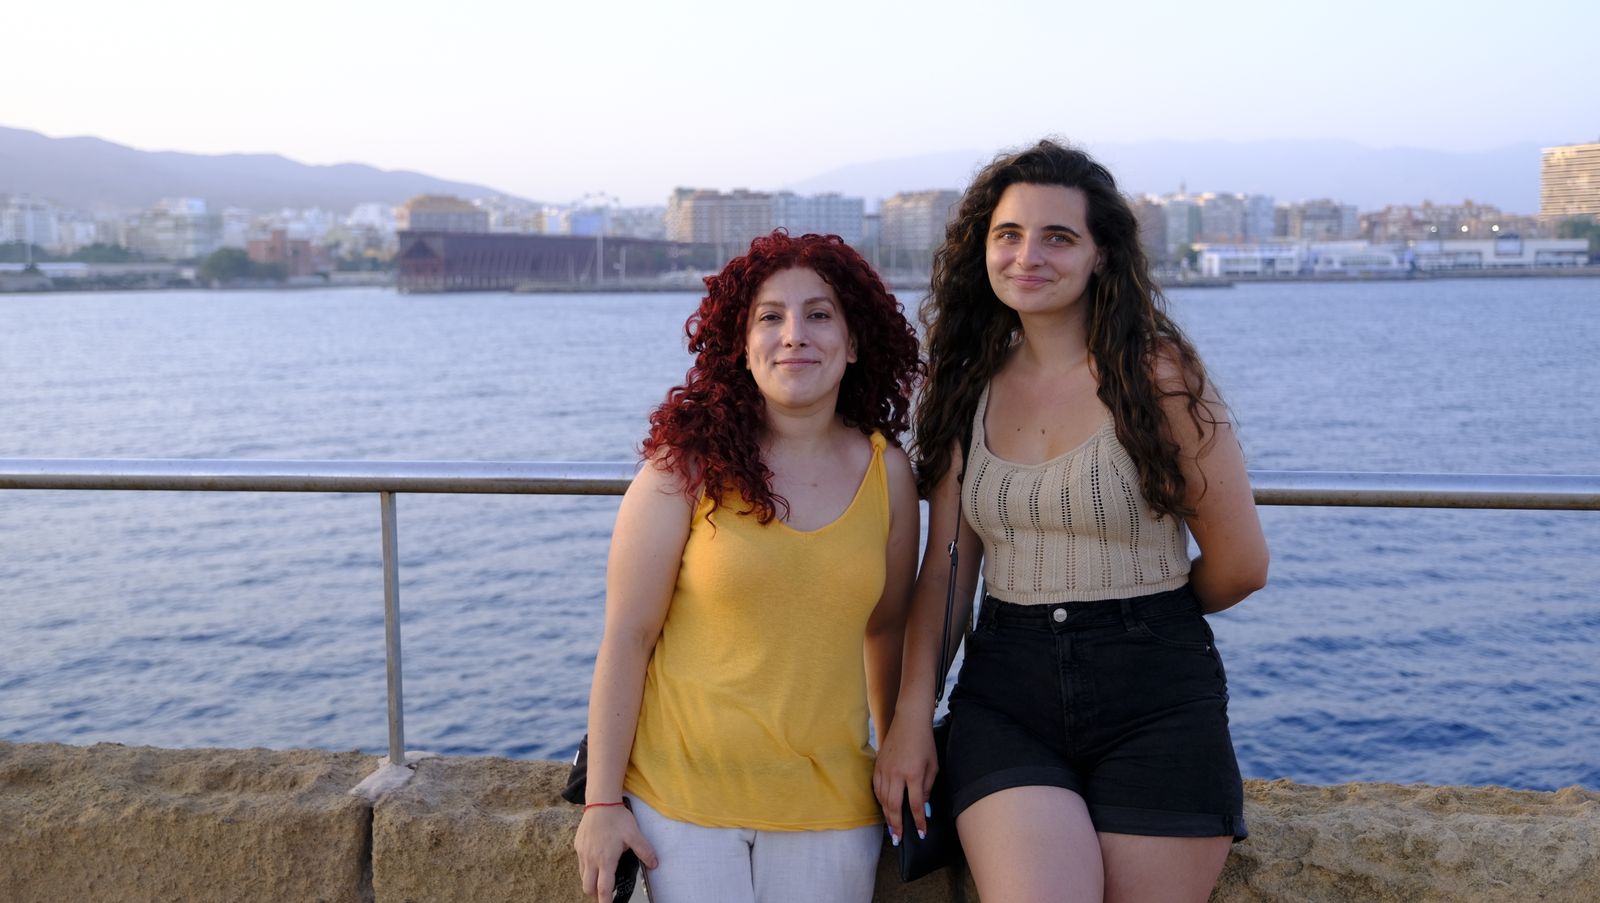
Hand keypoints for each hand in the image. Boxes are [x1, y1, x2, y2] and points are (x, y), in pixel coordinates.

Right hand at [575, 804, 658, 899]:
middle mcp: (591, 859)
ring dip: (590, 882)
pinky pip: (580, 863)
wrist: (600, 802)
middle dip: (595, 895)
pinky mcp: (578, 846)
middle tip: (605, 895)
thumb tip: (654, 864)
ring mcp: (582, 853)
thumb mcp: (634, 834)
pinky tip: (596, 862)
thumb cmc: (617, 818)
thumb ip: (645, 851)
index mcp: (606, 859)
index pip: (603, 887)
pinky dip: (587, 869)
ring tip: (601, 879)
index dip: (605, 900)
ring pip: (583, 876)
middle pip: (588, 887)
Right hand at [873, 719, 937, 844]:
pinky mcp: (878, 765)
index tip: (921, 833)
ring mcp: (885, 769)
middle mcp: (896, 774)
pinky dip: (880, 801)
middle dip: (897, 825)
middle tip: (898, 839)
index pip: (916, 805)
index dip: (919, 821)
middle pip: (894, 806)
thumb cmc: (924, 743)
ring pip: (883, 799)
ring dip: (887, 816)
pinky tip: (885, 808)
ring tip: (891, 828)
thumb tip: (923, 806)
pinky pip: (876, 789)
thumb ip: (928, 787)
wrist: (909, 721)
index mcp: (914, 774)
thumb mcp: (933, 765)